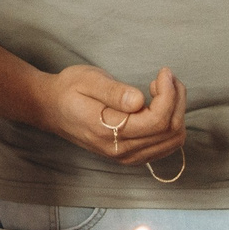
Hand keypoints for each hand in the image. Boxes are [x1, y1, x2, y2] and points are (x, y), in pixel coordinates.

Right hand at [40, 64, 185, 166]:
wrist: (51, 109)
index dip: (169, 95)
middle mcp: (120, 150)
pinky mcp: (132, 155)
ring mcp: (127, 156)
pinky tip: (158, 105)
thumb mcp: (87, 80)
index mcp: (107, 131)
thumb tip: (139, 101)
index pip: (156, 121)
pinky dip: (171, 124)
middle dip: (177, 100)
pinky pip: (165, 146)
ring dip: (177, 112)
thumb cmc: (69, 89)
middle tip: (166, 76)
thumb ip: (113, 92)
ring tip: (163, 89)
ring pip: (172, 140)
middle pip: (169, 131)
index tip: (163, 72)